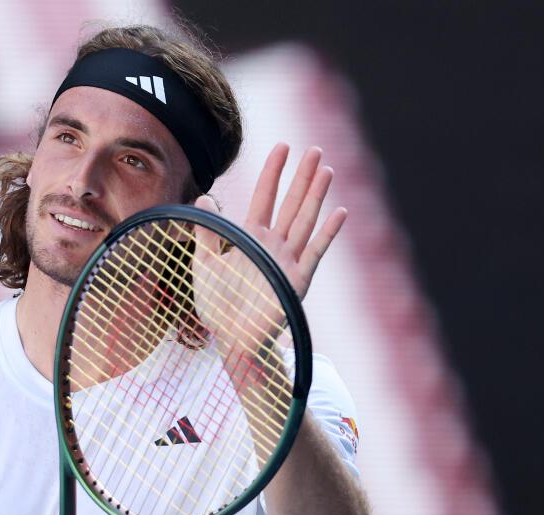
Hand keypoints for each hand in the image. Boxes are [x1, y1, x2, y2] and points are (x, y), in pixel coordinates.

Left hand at [194, 143, 346, 300]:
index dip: (273, 172)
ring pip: (305, 220)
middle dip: (302, 176)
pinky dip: (327, 233)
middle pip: (291, 202)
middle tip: (314, 149)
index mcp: (250, 236)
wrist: (233, 339)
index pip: (265, 196)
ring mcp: (288, 260)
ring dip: (316, 196)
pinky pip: (315, 252)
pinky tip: (340, 213)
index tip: (282, 147)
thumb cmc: (218, 305)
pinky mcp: (298, 279)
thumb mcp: (205, 264)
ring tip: (327, 170)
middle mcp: (273, 244)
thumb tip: (203, 197)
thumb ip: (207, 232)